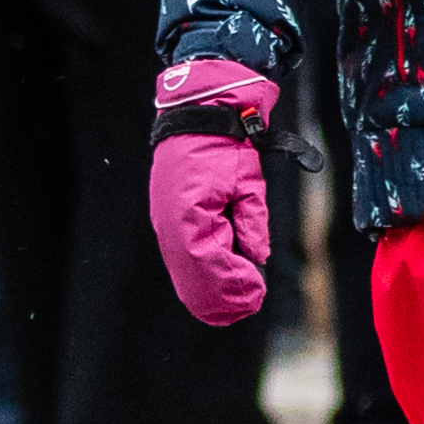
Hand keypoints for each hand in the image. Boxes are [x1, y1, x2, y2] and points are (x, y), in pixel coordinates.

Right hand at [147, 59, 281, 325]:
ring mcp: (167, 224)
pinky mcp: (170, 220)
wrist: (198, 117)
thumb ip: (252, 224)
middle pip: (193, 277)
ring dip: (209, 291)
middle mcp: (171, 224)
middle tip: (249, 306)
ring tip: (236, 305)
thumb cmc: (222, 145)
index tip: (256, 292)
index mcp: (189, 215)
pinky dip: (200, 276)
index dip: (233, 282)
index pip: (210, 263)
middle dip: (221, 297)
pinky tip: (219, 284)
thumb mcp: (248, 184)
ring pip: (185, 272)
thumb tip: (255, 257)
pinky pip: (182, 258)